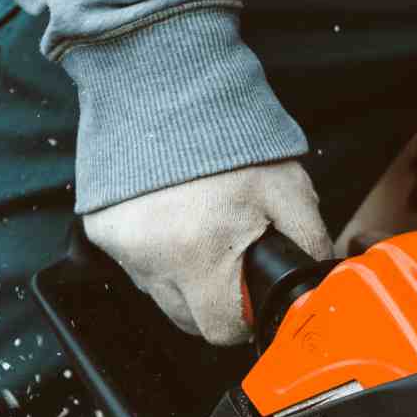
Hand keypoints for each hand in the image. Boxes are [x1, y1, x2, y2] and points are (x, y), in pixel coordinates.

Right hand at [83, 159, 331, 344]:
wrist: (162, 86)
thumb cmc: (226, 135)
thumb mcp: (286, 187)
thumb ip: (309, 241)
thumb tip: (316, 282)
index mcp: (199, 255)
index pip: (220, 330)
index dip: (242, 319)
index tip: (251, 297)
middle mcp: (152, 258)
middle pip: (188, 320)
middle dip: (214, 301)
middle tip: (230, 259)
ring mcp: (122, 247)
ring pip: (161, 296)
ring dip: (185, 279)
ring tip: (202, 234)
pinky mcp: (100, 231)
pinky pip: (136, 265)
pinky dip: (158, 254)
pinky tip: (175, 221)